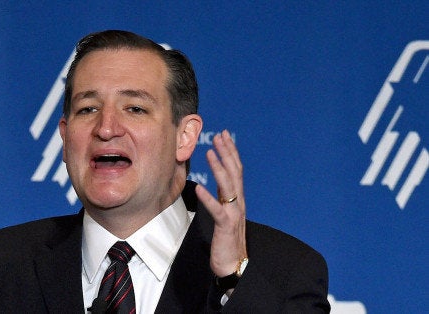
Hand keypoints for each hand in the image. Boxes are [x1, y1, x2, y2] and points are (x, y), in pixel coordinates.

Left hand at [195, 130, 246, 277]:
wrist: (233, 264)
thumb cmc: (226, 241)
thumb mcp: (224, 215)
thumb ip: (222, 199)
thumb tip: (214, 185)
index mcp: (237, 200)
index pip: (236, 171)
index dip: (230, 152)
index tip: (224, 136)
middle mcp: (239, 203)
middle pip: (235, 173)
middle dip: (227, 152)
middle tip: (220, 135)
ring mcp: (234, 214)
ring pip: (228, 186)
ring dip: (219, 168)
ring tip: (211, 152)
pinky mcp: (226, 226)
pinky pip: (217, 210)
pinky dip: (208, 198)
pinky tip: (199, 188)